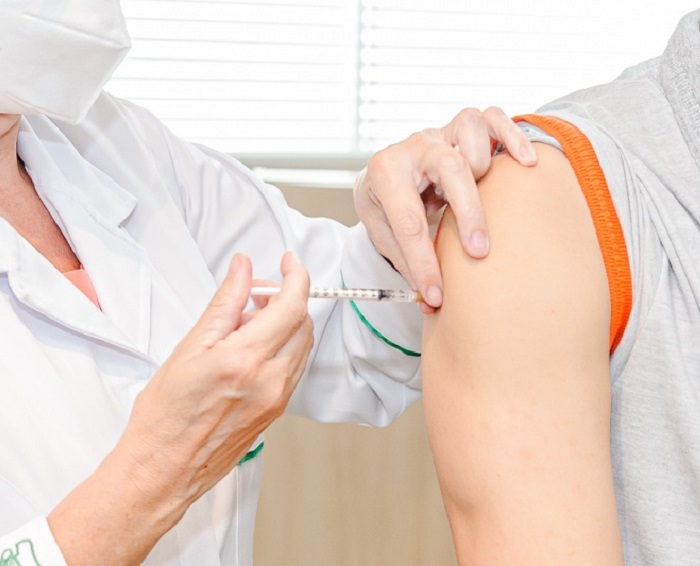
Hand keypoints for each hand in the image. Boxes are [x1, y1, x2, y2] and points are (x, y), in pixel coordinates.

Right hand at [125, 251, 312, 502]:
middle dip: (285, 298)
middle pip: (302, 322)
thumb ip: (224, 304)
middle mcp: (270, 380)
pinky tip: (252, 347)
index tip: (288, 262)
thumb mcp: (189, 348)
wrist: (164, 469)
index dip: (296, 276)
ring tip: (245, 323)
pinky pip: (294, 365)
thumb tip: (242, 269)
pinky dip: (283, 345)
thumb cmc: (165, 416)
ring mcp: (278, 398)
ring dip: (286, 322)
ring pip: (302, 344)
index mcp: (245, 360)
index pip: (292, 306)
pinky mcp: (277, 410)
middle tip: (252, 294)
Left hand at [354, 107, 536, 312]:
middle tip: (478, 252)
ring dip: (481, 164)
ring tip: (482, 191)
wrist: (382, 175)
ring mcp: (440, 133)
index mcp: (385, 173)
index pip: (408, 221)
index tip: (436, 294)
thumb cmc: (384, 205)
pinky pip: (494, 117)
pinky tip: (526, 163)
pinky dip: (512, 136)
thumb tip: (430, 300)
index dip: (424, 262)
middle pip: (449, 167)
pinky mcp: (461, 130)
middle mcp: (414, 146)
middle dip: (467, 213)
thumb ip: (406, 260)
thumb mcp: (382, 232)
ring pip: (470, 128)